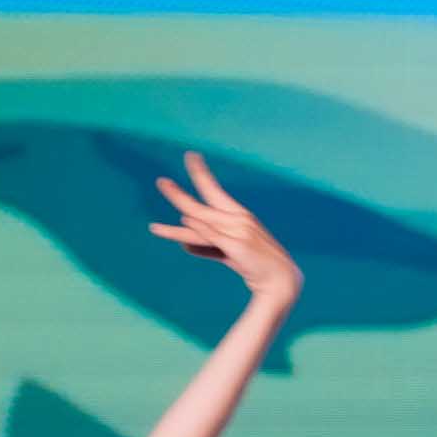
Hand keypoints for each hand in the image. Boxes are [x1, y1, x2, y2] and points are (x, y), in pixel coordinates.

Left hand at [145, 150, 299, 302]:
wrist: (281, 281)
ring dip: (176, 227)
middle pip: (202, 204)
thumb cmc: (256, 265)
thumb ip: (207, 247)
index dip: (201, 173)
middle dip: (179, 194)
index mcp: (238, 214)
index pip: (214, 190)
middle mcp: (238, 218)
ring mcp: (239, 231)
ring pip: (201, 222)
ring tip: (154, 227)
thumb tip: (184, 245)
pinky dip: (197, 230)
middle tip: (160, 182)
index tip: (191, 156)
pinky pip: (212, 236)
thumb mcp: (230, 252)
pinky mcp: (238, 246)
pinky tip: (181, 224)